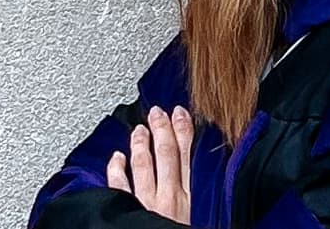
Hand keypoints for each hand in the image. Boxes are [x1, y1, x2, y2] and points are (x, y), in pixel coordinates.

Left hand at [107, 105, 193, 224]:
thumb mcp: (203, 222)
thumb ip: (204, 203)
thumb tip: (213, 189)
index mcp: (189, 199)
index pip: (187, 156)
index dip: (184, 132)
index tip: (181, 114)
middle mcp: (167, 197)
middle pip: (166, 154)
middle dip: (162, 129)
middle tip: (158, 112)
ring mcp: (145, 204)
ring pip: (143, 164)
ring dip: (141, 143)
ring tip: (140, 128)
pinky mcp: (126, 213)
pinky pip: (118, 186)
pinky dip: (116, 169)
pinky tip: (116, 157)